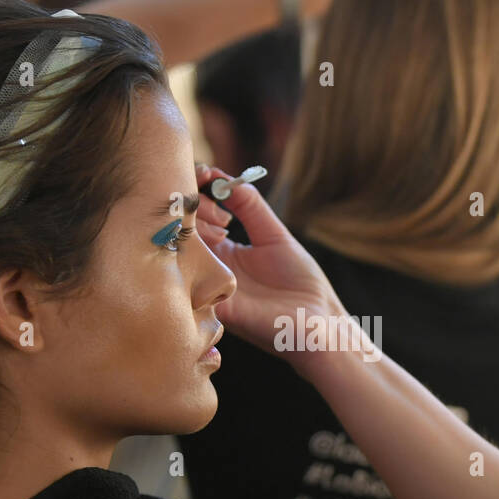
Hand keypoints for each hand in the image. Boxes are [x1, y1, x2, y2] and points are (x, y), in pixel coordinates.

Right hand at [195, 165, 350, 374]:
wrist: (318, 323)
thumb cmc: (301, 282)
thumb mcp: (274, 235)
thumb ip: (249, 206)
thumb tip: (224, 179)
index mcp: (222, 251)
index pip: (194, 215)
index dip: (195, 190)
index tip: (209, 176)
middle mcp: (209, 267)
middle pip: (181, 229)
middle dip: (194, 207)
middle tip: (224, 213)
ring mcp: (209, 286)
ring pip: (181, 251)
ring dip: (194, 228)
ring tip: (223, 225)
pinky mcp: (218, 307)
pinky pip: (191, 282)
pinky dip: (196, 258)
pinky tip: (212, 242)